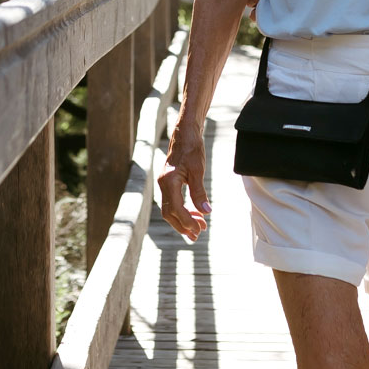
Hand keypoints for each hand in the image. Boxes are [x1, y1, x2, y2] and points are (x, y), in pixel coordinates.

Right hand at [156, 123, 210, 241]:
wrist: (185, 132)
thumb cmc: (192, 148)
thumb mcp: (198, 169)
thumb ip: (199, 192)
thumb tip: (206, 212)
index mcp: (168, 181)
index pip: (176, 209)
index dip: (187, 221)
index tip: (200, 229)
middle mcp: (163, 184)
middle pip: (169, 213)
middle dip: (183, 226)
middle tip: (198, 235)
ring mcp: (164, 183)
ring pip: (170, 209)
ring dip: (183, 220)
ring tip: (199, 227)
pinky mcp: (168, 182)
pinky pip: (172, 201)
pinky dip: (182, 210)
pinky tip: (193, 213)